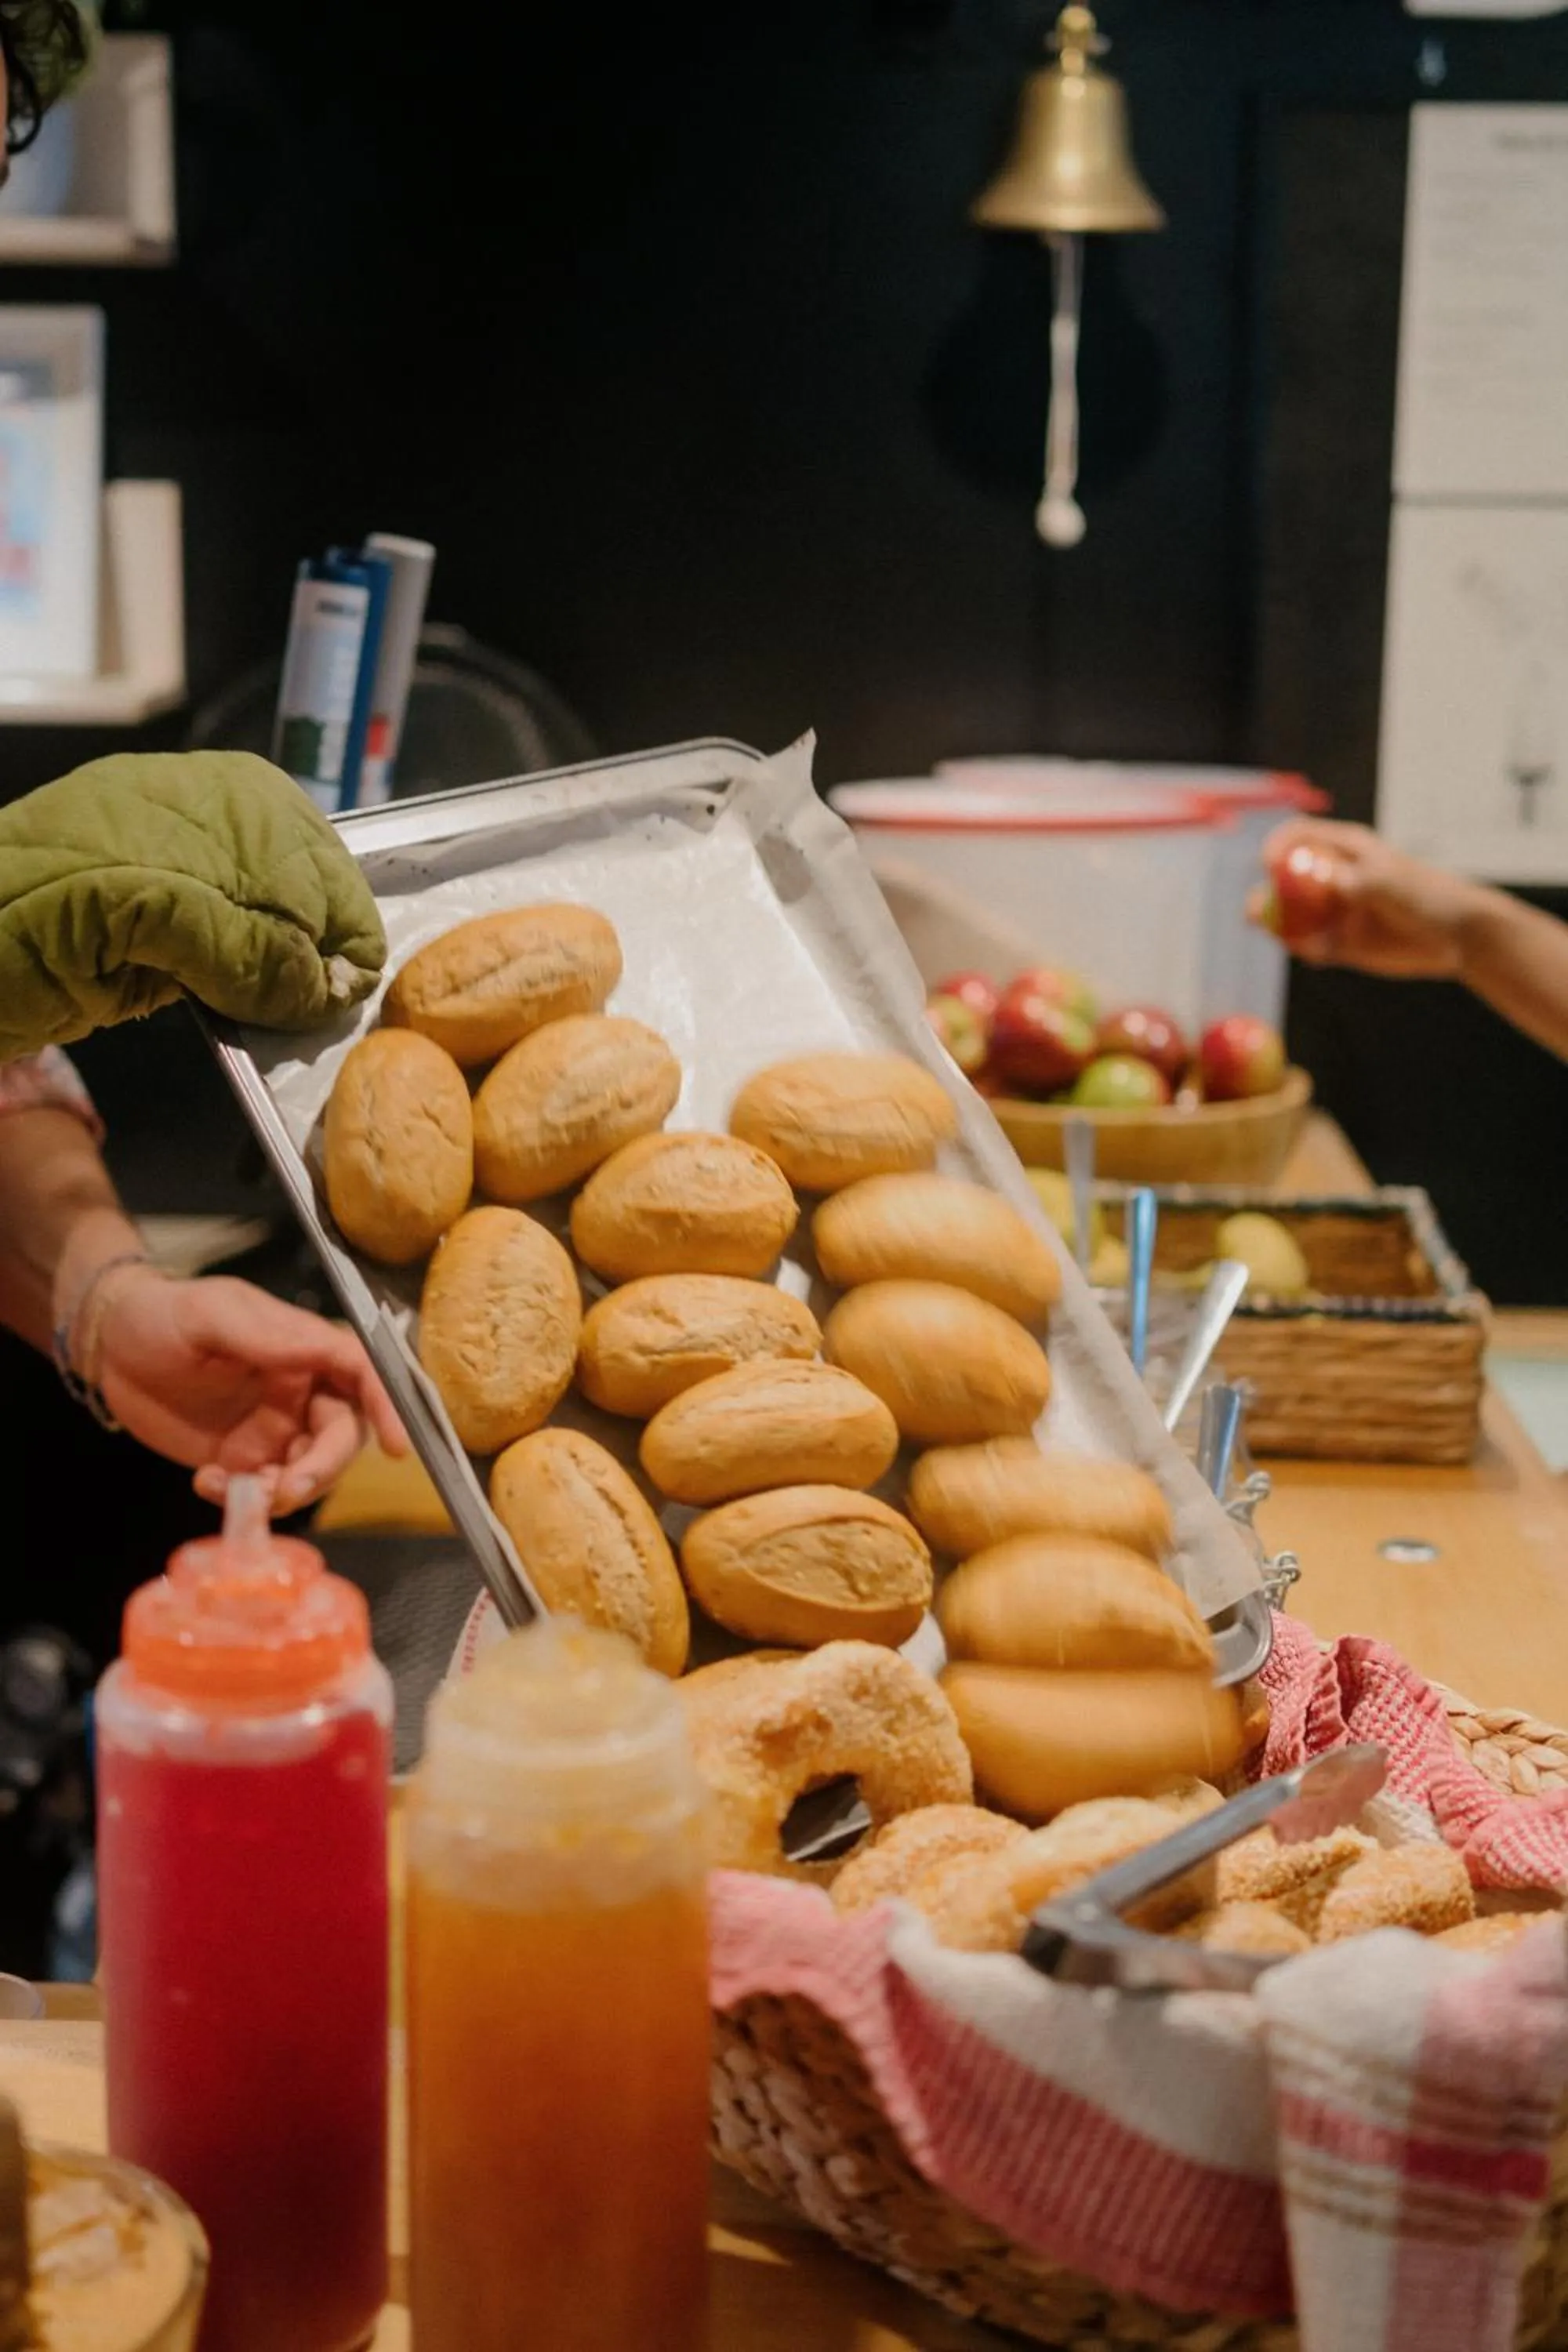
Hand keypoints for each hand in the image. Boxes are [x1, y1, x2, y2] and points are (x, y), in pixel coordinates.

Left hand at [92, 1268, 406, 1514]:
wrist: (111, 1347)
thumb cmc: (163, 1315)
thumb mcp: (210, 1314)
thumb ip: (264, 1336)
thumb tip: (317, 1350)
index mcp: (303, 1347)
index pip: (363, 1374)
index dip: (389, 1407)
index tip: (397, 1447)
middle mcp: (299, 1390)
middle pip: (341, 1437)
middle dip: (322, 1468)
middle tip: (287, 1487)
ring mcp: (273, 1428)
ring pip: (308, 1472)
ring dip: (285, 1490)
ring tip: (234, 1488)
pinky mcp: (243, 1460)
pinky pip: (263, 1491)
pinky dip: (243, 1500)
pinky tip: (206, 1483)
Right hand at [1247, 820, 1486, 979]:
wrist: (1456, 936)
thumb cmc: (1428, 896)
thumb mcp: (1393, 883)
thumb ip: (1359, 880)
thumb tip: (1328, 880)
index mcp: (1345, 849)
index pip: (1298, 837)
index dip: (1277, 846)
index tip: (1268, 864)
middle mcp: (1332, 877)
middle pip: (1282, 879)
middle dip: (1264, 893)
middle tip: (1259, 913)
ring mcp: (1333, 910)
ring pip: (1289, 915)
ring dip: (1277, 927)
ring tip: (1294, 941)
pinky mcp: (1338, 942)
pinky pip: (1306, 945)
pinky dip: (1303, 951)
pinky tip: (1321, 958)